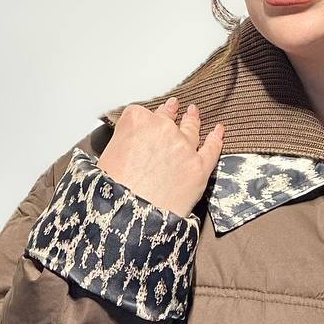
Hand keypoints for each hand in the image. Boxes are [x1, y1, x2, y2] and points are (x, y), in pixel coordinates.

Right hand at [97, 97, 224, 219]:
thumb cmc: (112, 191)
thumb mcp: (104, 158)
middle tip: (174, 108)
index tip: (146, 121)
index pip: (140, 113)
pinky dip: (216, 138)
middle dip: (170, 112)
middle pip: (168, 117)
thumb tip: (121, 150)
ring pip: (191, 128)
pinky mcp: (199, 167)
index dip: (142, 121)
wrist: (130, 216)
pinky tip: (219, 131)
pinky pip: (212, 148)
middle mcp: (162, 128)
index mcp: (135, 122)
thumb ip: (118, 145)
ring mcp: (184, 147)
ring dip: (193, 120)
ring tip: (193, 114)